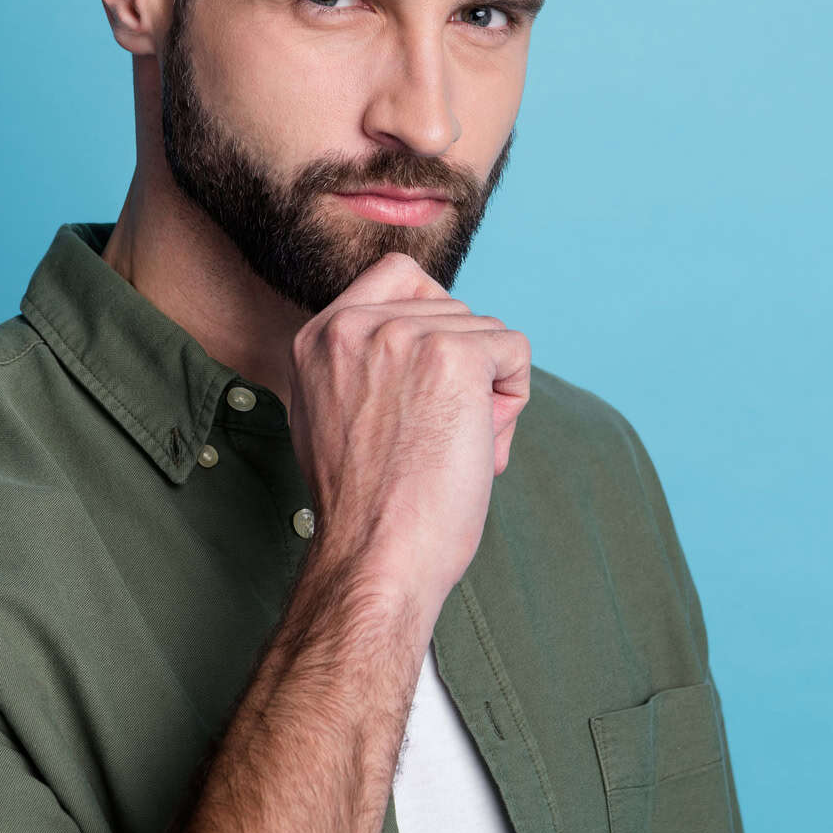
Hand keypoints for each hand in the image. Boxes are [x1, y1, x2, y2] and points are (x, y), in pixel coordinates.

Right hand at [285, 251, 530, 609]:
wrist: (375, 556)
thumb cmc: (365, 506)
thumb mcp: (327, 413)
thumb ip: (356, 365)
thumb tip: (411, 334)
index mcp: (318, 336)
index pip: (398, 276)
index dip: (433, 320)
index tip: (431, 379)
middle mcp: (354, 324)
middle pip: (452, 309)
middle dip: (463, 368)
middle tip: (437, 436)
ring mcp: (402, 335)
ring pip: (486, 333)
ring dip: (488, 391)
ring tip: (454, 450)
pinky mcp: (452, 355)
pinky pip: (514, 352)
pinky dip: (513, 400)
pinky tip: (481, 447)